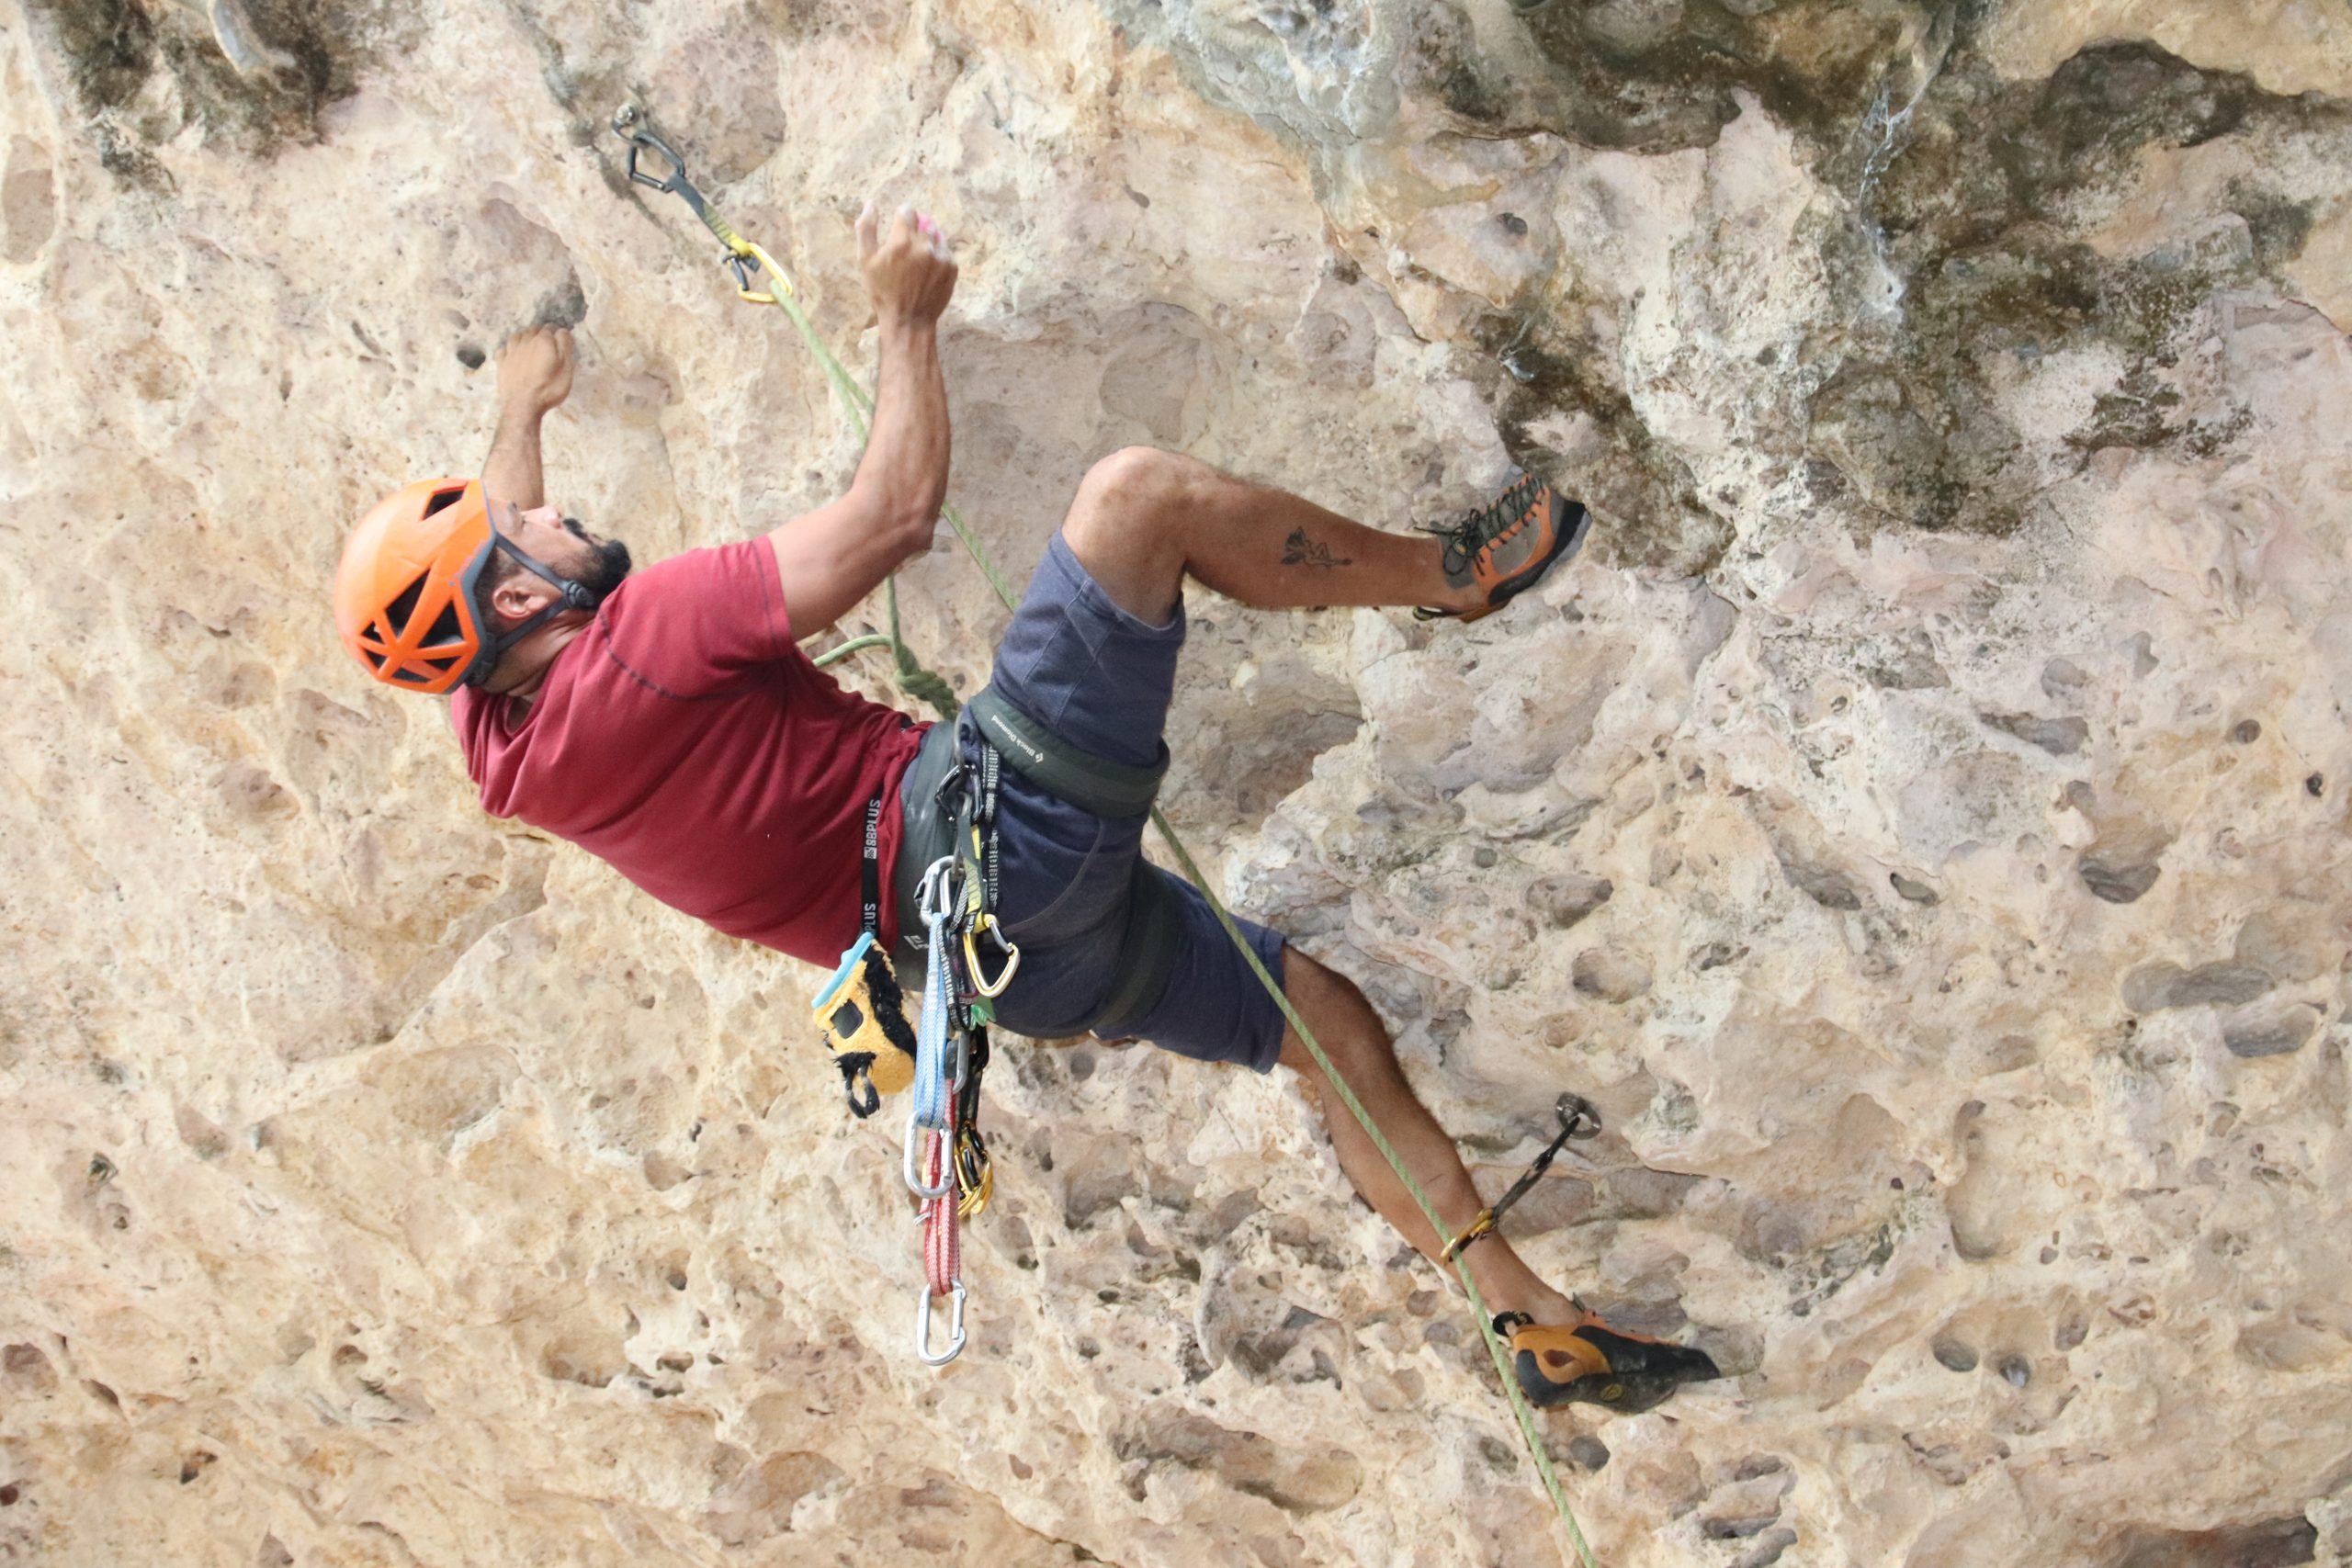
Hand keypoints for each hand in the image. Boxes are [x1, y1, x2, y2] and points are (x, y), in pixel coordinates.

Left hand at [496, 325, 574, 414]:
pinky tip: (513, 356)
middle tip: (547, 347)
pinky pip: (504, 349)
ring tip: (530, 348)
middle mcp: (525, 341)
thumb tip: (561, 331)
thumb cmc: (549, 388)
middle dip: (541, 335)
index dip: (557, 335)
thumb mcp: (566, 368)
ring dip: (524, 339)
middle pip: (534, 330)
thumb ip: (565, 346)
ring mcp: (511, 351)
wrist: (523, 405)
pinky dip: (509, 350)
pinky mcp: (501, 363)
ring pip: (517, 336)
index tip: (560, 344)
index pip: (552, 329)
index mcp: (543, 341)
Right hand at [857, 197, 957, 328]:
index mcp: (902, 240)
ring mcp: (941, 256)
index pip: (907, 210)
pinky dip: (937, 256)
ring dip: (927, 242)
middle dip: (914, 232)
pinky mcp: (952, 267)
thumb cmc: (883, 292)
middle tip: (906, 252)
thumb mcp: (866, 261)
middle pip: (923, 222)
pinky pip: (945, 251)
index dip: (901, 218)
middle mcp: (924, 245)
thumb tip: (870, 203)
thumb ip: (866, 228)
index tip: (898, 229)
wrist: (908, 321)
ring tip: (917, 262)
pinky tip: (927, 271)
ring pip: (936, 235)